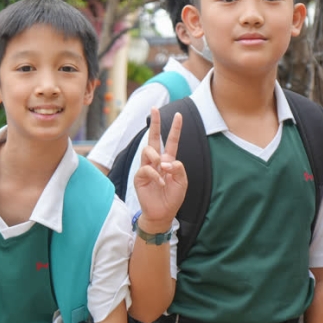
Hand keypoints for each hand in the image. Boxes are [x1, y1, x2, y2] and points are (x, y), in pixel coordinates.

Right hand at [133, 107, 186, 229]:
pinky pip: (146, 169)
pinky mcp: (140, 177)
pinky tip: (161, 183)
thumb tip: (166, 160)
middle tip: (154, 109)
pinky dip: (155, 174)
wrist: (162, 213)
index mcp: (169, 161)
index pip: (172, 141)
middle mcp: (157, 161)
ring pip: (148, 150)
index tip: (179, 115)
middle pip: (154, 138)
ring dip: (156, 156)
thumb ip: (179, 169)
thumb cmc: (173, 197)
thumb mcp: (182, 182)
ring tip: (162, 168)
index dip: (175, 128)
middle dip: (155, 123)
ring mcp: (147, 168)